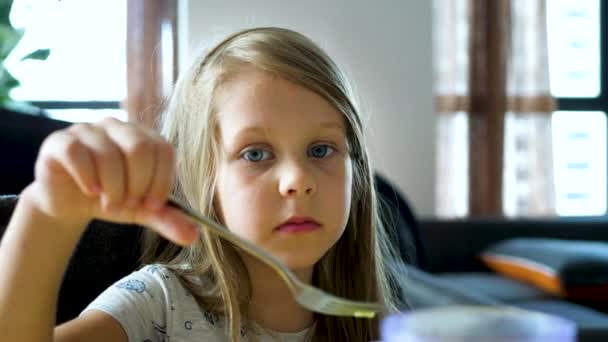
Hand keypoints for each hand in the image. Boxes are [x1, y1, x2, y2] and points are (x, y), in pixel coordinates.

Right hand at [24, 117, 197, 244]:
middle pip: (139, 147)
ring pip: (109, 154)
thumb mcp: (143, 210)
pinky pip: (78, 154)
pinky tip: (90, 191)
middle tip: (129, 204)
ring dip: (113, 188)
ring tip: (108, 204)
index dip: (161, 180)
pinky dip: (88, 178)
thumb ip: (168, 219)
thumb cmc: (112, 198)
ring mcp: (87, 130)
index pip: (163, 149)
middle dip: (138, 184)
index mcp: (143, 136)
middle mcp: (117, 126)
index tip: (153, 205)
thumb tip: (193, 236)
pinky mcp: (60, 141)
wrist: (70, 204)